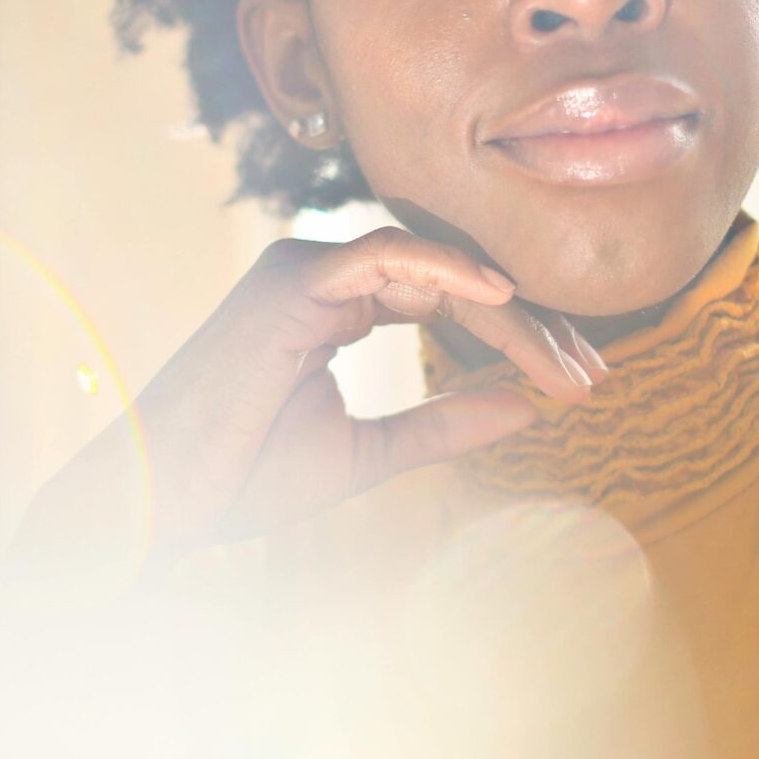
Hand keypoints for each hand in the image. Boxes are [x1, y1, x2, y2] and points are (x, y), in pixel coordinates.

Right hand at [21, 226, 608, 565]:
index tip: (581, 383)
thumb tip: (527, 409)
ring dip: (508, 312)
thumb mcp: (365, 454)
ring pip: (434, 266)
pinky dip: (448, 270)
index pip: (450, 301)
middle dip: (532, 326)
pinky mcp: (291, 281)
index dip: (521, 338)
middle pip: (454, 279)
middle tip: (594, 373)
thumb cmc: (243, 478)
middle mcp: (323, 275)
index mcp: (335, 306)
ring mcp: (304, 269)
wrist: (163, 502)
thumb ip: (442, 424)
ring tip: (566, 361)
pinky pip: (385, 256)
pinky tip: (504, 300)